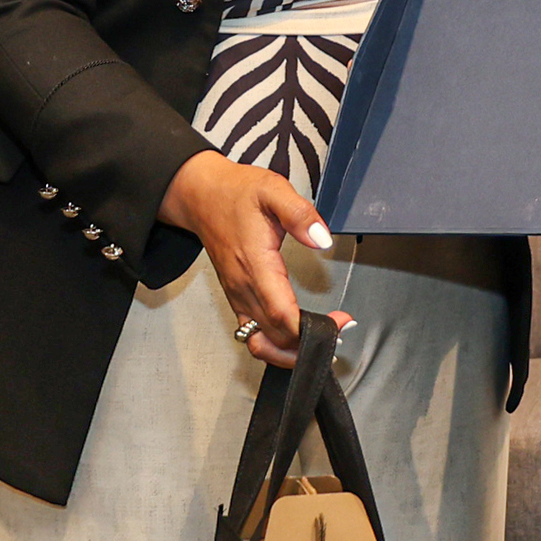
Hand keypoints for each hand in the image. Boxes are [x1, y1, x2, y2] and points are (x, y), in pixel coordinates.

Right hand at [157, 150, 352, 366]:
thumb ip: (299, 214)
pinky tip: (297, 334)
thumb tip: (322, 239)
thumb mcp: (272, 189)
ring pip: (262, 343)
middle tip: (339, 328)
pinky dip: (276, 344)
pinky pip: (253, 334)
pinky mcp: (237, 297)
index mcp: (255, 265)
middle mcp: (243, 287)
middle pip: (275, 338)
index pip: (282, 315)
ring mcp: (238, 296)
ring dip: (291, 351)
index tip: (340, 321)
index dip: (312, 328)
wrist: (200, 195)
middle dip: (309, 343)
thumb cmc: (235, 193)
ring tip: (321, 339)